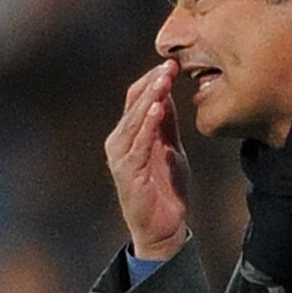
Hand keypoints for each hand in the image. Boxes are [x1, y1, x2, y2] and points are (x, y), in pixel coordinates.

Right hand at [105, 60, 193, 262]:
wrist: (164, 229)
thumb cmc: (166, 191)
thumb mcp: (170, 149)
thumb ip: (167, 125)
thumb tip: (167, 93)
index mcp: (129, 135)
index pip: (137, 98)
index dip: (153, 80)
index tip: (172, 63)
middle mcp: (119, 142)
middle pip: (134, 104)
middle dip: (153, 83)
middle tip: (170, 64)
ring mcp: (121, 157)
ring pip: (134, 119)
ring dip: (151, 98)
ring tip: (164, 79)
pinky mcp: (127, 173)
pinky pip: (138, 143)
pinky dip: (148, 124)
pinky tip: (158, 108)